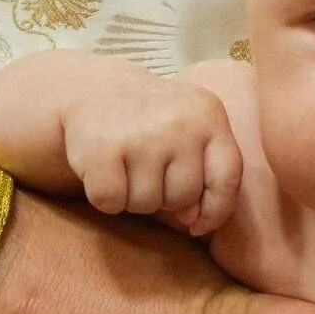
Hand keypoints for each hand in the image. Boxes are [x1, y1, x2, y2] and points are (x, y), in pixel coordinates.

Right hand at [0, 50, 242, 235]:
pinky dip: (104, 197)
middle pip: (184, 197)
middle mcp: (179, 121)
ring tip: (124, 166)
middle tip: (144, 171)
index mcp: (209, 113)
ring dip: (132, 197)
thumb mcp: (188, 132)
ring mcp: (141, 134)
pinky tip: (101, 169)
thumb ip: (205, 174)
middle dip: (163, 198)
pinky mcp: (102, 148)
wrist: (86, 91)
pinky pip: (112, 203)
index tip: (197, 221)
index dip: (215, 210)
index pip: (228, 178)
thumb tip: (197, 223)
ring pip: (147, 204)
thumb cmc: (148, 124)